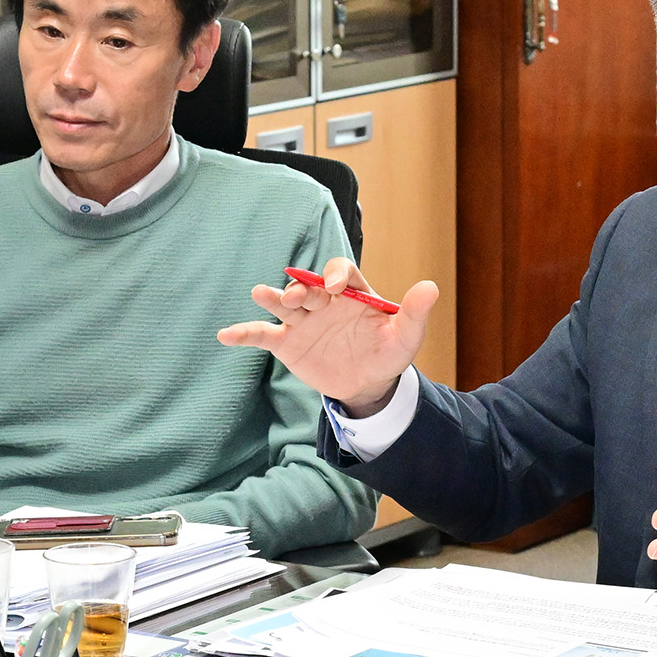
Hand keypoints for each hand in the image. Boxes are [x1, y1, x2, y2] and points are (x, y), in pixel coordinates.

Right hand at [215, 258, 438, 419]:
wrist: (368, 384)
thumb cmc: (388, 353)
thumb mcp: (406, 336)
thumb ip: (415, 312)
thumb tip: (430, 287)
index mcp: (351, 292)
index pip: (341, 272)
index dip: (337, 275)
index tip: (337, 287)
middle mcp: (324, 301)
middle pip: (309, 286)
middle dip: (302, 288)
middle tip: (297, 296)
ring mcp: (303, 321)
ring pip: (284, 304)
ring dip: (273, 298)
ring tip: (261, 293)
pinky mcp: (288, 343)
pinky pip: (263, 335)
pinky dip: (244, 334)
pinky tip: (225, 336)